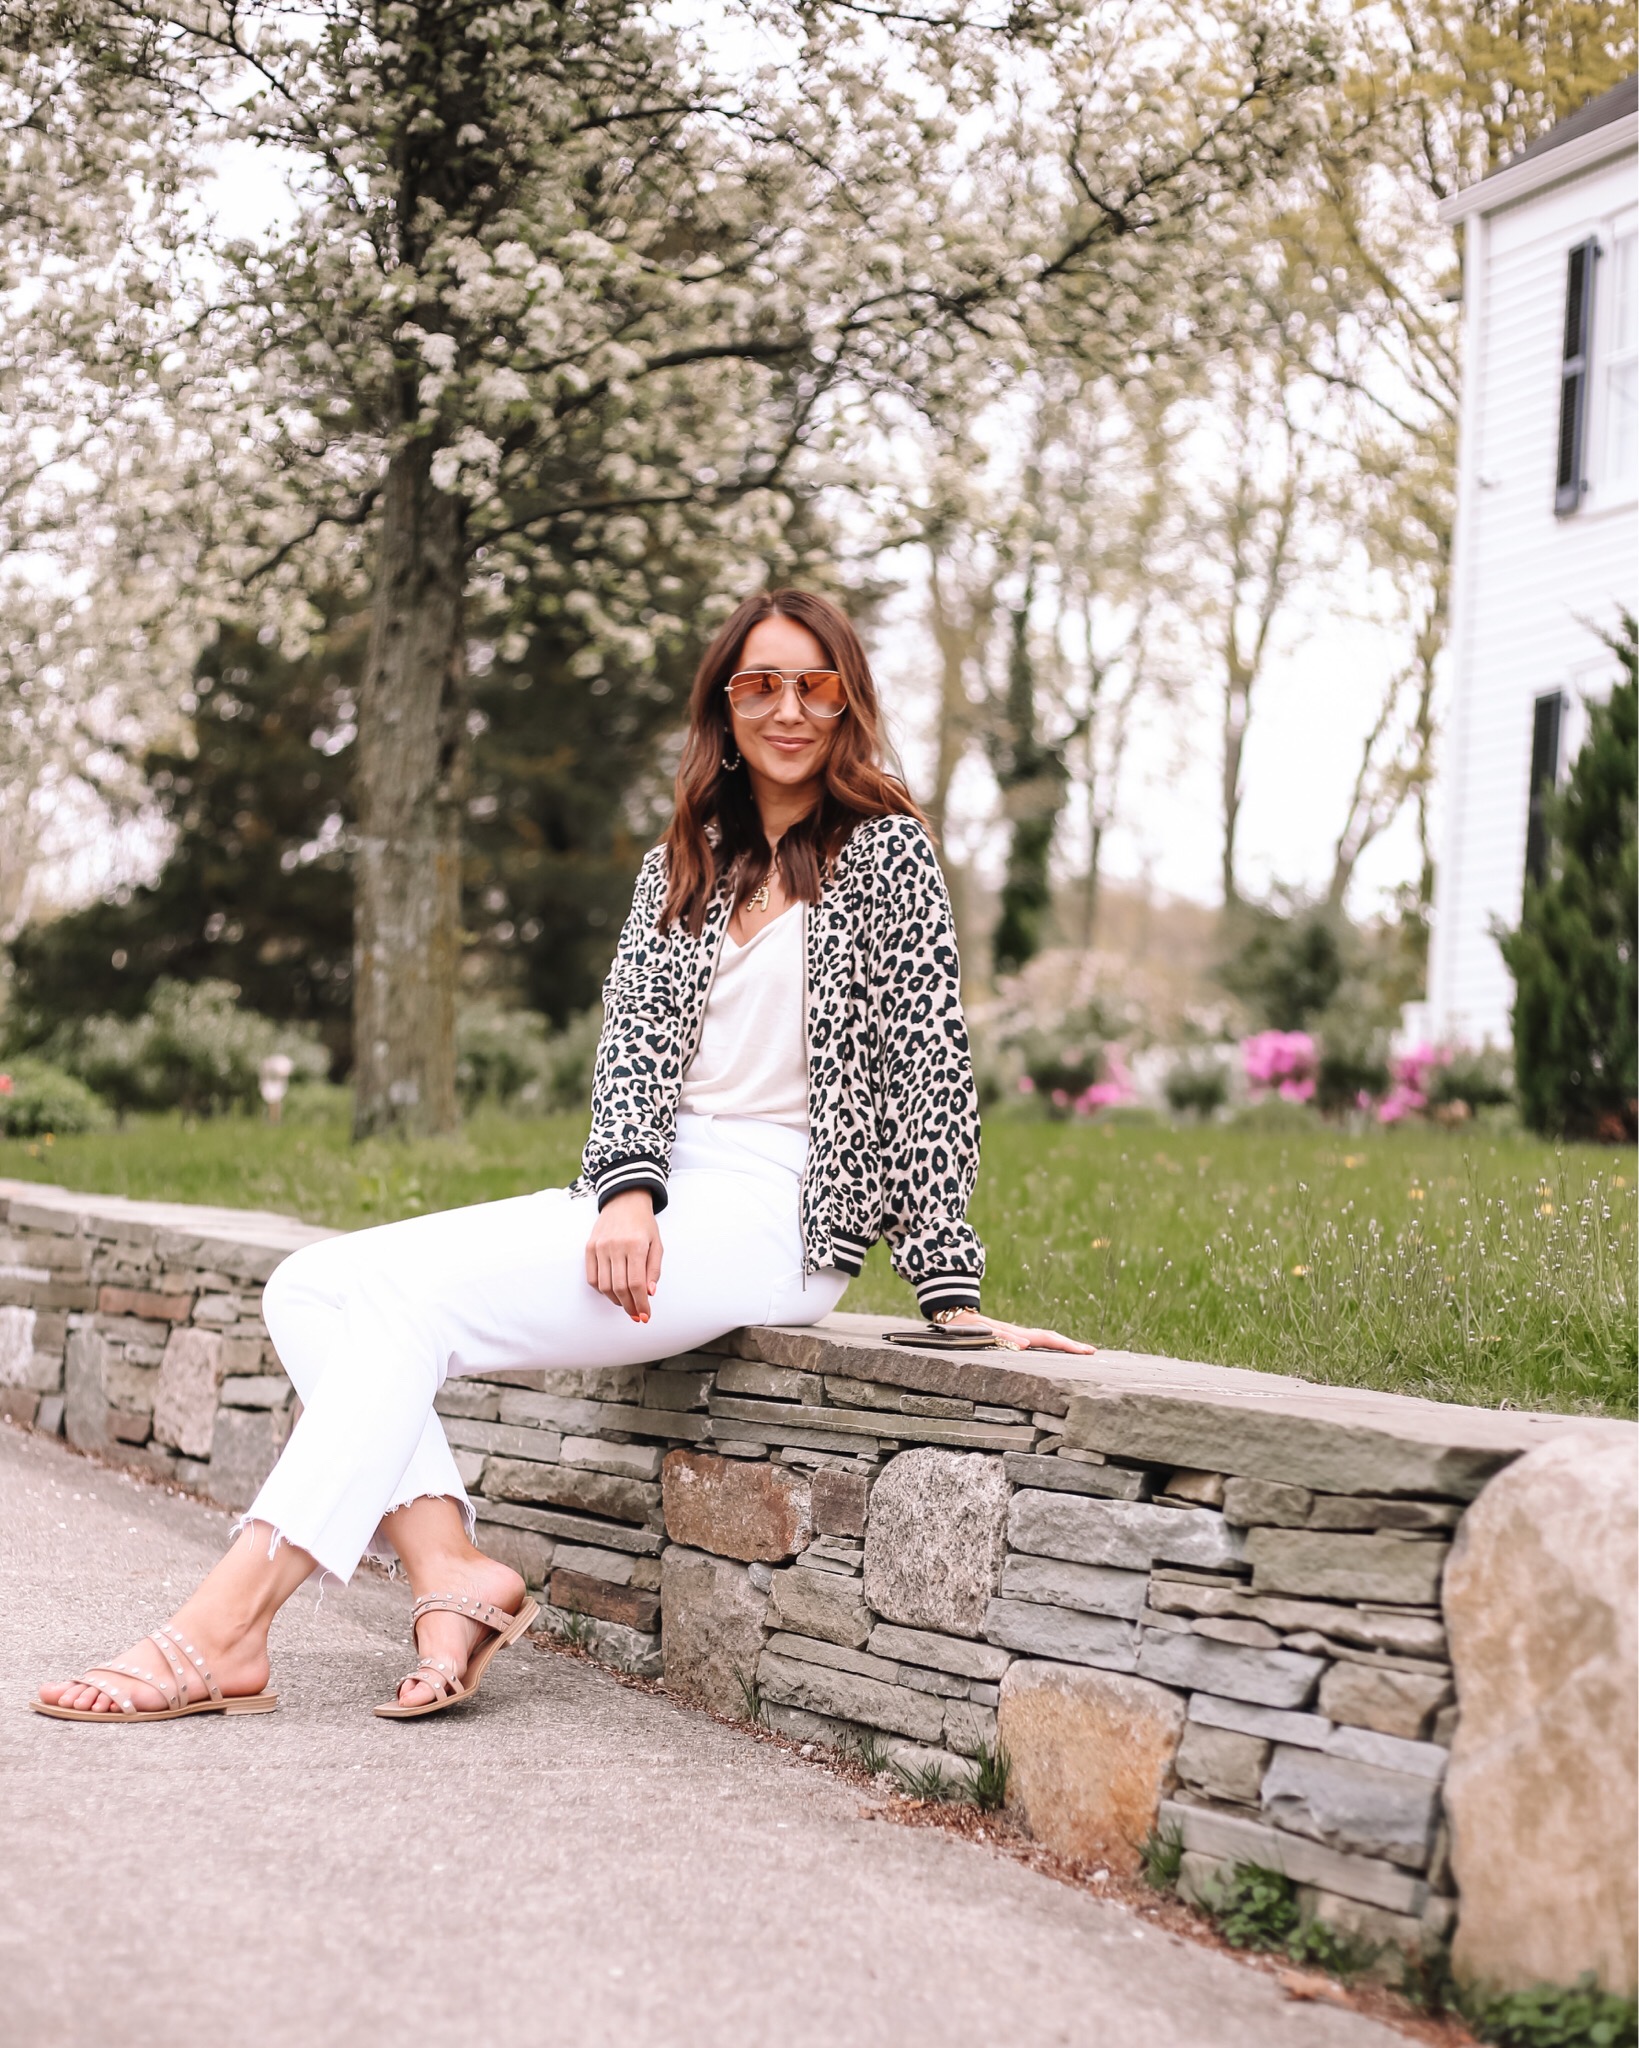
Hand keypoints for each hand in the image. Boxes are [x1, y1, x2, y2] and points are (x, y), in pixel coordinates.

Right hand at [585, 1189, 662, 1321]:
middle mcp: (616, 1246)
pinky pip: (592, 1277)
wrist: (624, 1201)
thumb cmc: (644, 1224)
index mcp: (636, 1245)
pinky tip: (612, 1291)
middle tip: (637, 1315)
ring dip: (616, 1300)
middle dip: (629, 1306)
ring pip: (605, 1286)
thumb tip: (649, 1293)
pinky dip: (602, 1290)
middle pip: (620, 1288)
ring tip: (626, 1303)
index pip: (637, 1284)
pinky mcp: (589, 1247)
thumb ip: (654, 1269)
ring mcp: (600, 1247)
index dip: (641, 1303)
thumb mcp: (657, 1244)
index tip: (645, 1316)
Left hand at [948, 1308, 1095, 1354]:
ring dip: (1062, 1345)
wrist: (952, 1315)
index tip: (1087, 1351)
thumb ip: (1004, 1338)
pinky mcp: (1008, 1338)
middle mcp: (1019, 1334)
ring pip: (1043, 1339)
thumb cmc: (966, 1328)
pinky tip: (1051, 1351)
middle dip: (1071, 1345)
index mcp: (1017, 1334)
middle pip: (1050, 1338)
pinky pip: (1033, 1342)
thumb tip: (1027, 1344)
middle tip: (1091, 1352)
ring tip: (1078, 1351)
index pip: (1048, 1340)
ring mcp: (1015, 1335)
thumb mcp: (984, 1333)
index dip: (1067, 1346)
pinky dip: (1048, 1345)